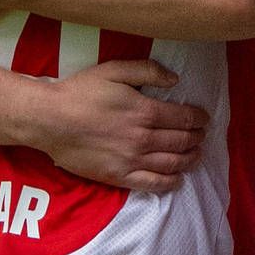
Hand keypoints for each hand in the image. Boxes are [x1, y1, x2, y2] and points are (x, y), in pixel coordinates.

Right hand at [37, 57, 210, 192]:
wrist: (50, 121)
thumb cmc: (80, 92)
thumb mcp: (113, 70)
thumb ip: (147, 71)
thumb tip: (175, 79)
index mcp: (145, 111)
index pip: (184, 117)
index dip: (199, 118)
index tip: (204, 118)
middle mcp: (143, 138)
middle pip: (182, 141)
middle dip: (197, 138)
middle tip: (202, 136)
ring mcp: (132, 160)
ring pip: (173, 163)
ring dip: (190, 159)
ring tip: (196, 155)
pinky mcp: (120, 177)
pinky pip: (153, 184)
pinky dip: (170, 183)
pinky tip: (178, 179)